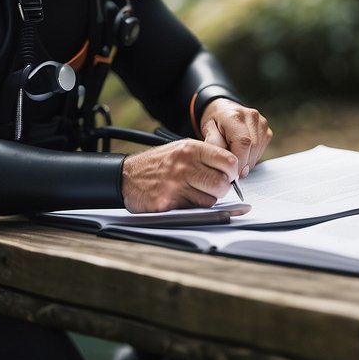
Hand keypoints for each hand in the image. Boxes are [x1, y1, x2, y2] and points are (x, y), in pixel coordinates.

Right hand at [121, 139, 239, 212]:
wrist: (125, 176)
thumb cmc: (158, 164)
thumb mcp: (181, 149)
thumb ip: (205, 157)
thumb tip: (233, 171)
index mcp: (190, 149)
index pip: (228, 161)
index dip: (232, 171)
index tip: (229, 175)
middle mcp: (184, 165)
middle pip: (222, 183)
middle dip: (221, 189)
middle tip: (212, 187)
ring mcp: (175, 185)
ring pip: (210, 200)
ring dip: (205, 200)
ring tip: (191, 192)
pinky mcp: (168, 203)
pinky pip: (193, 210)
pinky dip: (192, 208)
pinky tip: (180, 199)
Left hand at [200, 99, 272, 178]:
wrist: (223, 110)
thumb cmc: (215, 122)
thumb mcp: (207, 131)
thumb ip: (214, 144)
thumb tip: (225, 162)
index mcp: (235, 116)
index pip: (243, 143)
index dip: (239, 161)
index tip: (231, 172)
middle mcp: (251, 116)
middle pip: (252, 148)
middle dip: (242, 163)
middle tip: (231, 168)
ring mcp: (262, 123)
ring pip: (258, 152)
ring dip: (247, 161)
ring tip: (235, 158)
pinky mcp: (267, 131)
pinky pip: (261, 151)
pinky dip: (252, 157)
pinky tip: (243, 153)